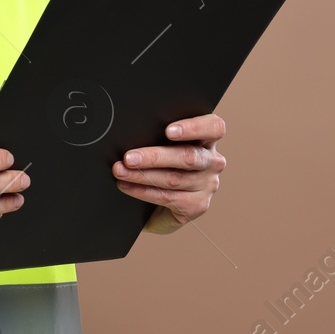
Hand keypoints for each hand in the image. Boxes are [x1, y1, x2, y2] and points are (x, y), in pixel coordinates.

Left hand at [113, 113, 226, 234]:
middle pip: (188, 156)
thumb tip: (130, 133)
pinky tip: (127, 186)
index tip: (168, 130)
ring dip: (142, 175)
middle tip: (129, 157)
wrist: (163, 204)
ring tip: (120, 171)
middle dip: (154, 157)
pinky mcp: (198, 205)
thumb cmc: (162, 164)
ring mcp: (208, 185)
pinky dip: (143, 191)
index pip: (213, 128)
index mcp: (207, 139)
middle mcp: (212, 162)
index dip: (193, 128)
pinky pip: (168, 198)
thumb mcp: (163, 145)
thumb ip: (158, 136)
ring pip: (173, 179)